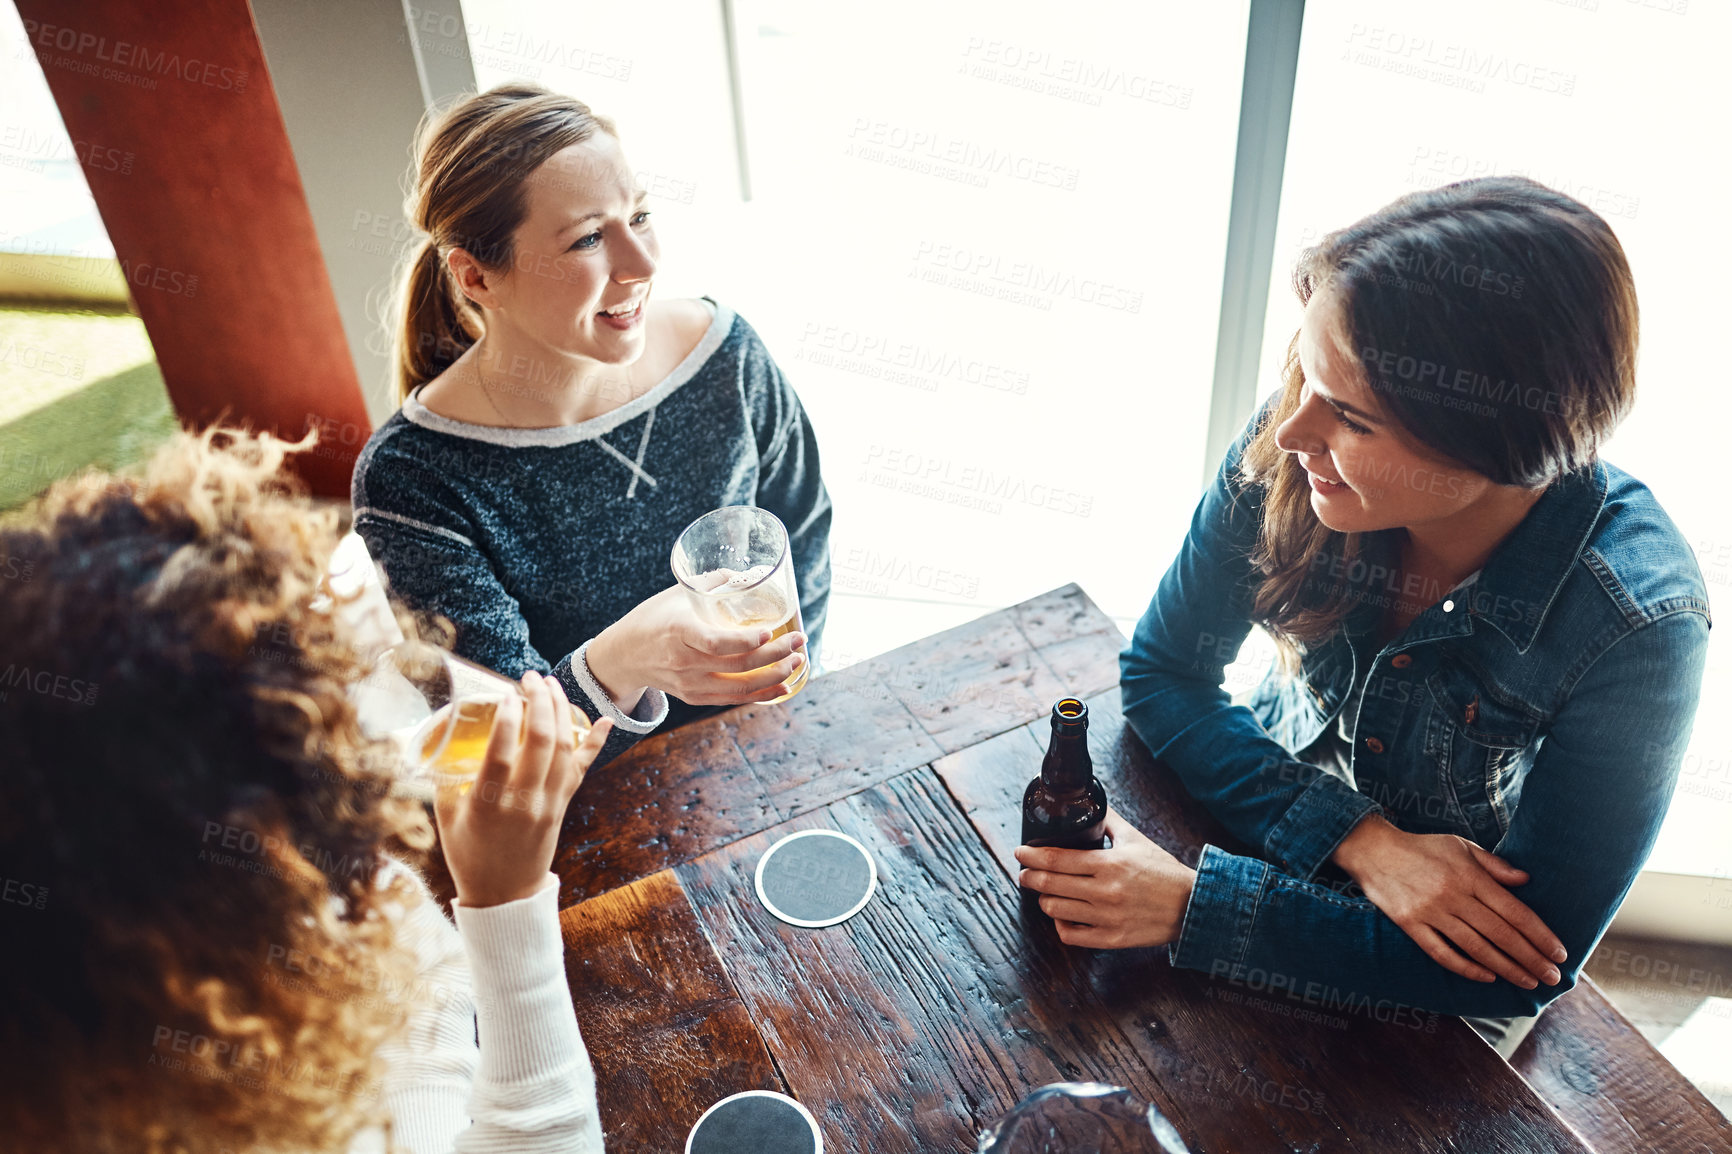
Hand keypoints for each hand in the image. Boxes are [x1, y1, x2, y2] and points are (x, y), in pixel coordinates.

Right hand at [435, 672, 612, 907]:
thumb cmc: (469, 856)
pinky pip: (582, 768)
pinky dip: (595, 742)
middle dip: (539, 702)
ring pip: (564, 748)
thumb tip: (438, 738)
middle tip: (530, 677)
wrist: (505, 896)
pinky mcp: (563, 806)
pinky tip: (605, 720)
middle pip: (541, 742)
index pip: (502, 753)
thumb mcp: (447, 820)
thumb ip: (445, 780)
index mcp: (488, 805)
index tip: (506, 693)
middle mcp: (524, 802)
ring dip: (561, 711)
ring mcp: (548, 803)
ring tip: (551, 684)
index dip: (507, 718)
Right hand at [586, 585, 806, 707]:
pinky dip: (761, 694)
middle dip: (775, 655)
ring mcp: (689, 684)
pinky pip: (732, 699)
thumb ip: (712, 582)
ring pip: (739, 688)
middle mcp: (683, 662)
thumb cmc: (653, 617)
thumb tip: (750, 574)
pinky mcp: (694, 697)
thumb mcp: (676, 594)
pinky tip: (783, 686)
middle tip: (799, 640)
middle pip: (736, 665)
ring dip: (775, 677)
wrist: (624, 655)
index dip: (744, 641)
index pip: (714, 643)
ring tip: (797, 662)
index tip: (768, 632)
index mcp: (678, 632)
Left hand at [1013, 810, 1196, 948]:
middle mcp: (1104, 891)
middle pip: (1051, 884)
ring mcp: (1107, 917)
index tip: (1020, 853)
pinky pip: (1072, 936)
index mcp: (1109, 864)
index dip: (1031, 856)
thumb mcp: (1136, 839)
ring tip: (1045, 892)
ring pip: (1056, 910)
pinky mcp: (1112, 939)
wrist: (1192, 905)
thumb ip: (1109, 822)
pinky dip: (1061, 925)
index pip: (1057, 859)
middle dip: (1030, 877)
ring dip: (1045, 899)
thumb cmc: (1163, 871)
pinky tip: (1062, 916)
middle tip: (1024, 873)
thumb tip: (1089, 802)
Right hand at [1331, 815, 1566, 987]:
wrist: (1372, 850)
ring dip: (1506, 968)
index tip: (1559, 953)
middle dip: (1531, 958)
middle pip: (1500, 934)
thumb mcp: (1461, 845)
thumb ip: (1494, 864)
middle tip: (1551, 977)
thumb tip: (1526, 880)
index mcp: (1469, 875)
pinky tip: (1487, 976)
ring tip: (1527, 982)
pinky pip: (1441, 953)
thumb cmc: (1422, 847)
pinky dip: (1466, 967)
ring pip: (1476, 948)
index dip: (1540, 935)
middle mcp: (1453, 896)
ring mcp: (1430, 912)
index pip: (1514, 911)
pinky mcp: (1410, 925)